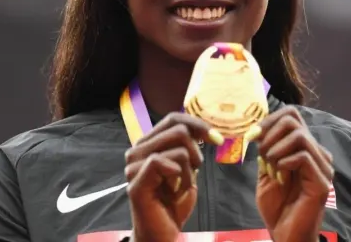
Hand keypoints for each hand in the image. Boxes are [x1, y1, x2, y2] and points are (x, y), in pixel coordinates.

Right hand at [124, 112, 224, 241]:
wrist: (162, 234)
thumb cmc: (174, 202)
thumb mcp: (187, 169)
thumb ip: (189, 147)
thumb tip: (204, 129)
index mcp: (148, 144)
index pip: (173, 118)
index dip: (197, 124)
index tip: (216, 138)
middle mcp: (137, 150)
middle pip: (178, 130)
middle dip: (196, 152)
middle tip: (194, 172)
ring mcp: (133, 166)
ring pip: (178, 149)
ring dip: (189, 171)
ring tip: (181, 187)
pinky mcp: (136, 182)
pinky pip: (162, 162)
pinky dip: (179, 178)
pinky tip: (175, 191)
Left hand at [247, 106, 333, 241]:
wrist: (284, 235)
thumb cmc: (277, 207)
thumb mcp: (266, 172)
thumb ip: (266, 151)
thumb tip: (258, 130)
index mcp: (306, 149)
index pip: (292, 115)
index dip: (269, 120)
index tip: (251, 137)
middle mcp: (318, 154)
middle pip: (294, 120)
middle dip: (269, 135)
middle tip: (261, 156)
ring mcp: (322, 167)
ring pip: (299, 136)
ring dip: (275, 151)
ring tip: (270, 170)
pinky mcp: (322, 181)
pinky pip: (302, 156)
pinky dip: (283, 163)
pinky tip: (278, 179)